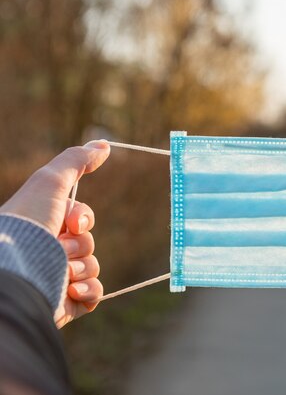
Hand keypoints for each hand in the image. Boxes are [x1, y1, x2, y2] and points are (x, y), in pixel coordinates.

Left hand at [0, 141, 109, 326]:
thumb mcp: (50, 182)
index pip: (81, 219)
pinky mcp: (65, 304)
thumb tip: (105, 144)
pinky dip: (88, 291)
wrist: (17, 273)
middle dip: (80, 245)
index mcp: (41, 228)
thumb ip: (76, 161)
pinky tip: (70, 289)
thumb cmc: (29, 223)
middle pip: (88, 242)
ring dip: (82, 267)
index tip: (70, 222)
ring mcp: (55, 278)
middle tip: (60, 247)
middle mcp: (46, 253)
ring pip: (92, 267)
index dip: (83, 218)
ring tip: (61, 273)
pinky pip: (94, 293)